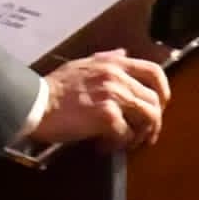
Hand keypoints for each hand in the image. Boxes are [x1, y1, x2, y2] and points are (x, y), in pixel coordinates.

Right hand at [28, 49, 168, 150]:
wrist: (34, 102)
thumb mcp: (82, 64)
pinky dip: (117, 144)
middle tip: (143, 136)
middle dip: (153, 122)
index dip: (163, 91)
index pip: (154, 72)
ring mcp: (113, 96)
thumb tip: (123, 53)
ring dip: (140, 135)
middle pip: (154, 101)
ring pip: (147, 118)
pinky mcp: (105, 116)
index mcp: (114, 64)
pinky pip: (125, 134)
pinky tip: (103, 146)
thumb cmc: (54, 86)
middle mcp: (118, 77)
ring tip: (125, 143)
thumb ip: (106, 58)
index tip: (160, 106)